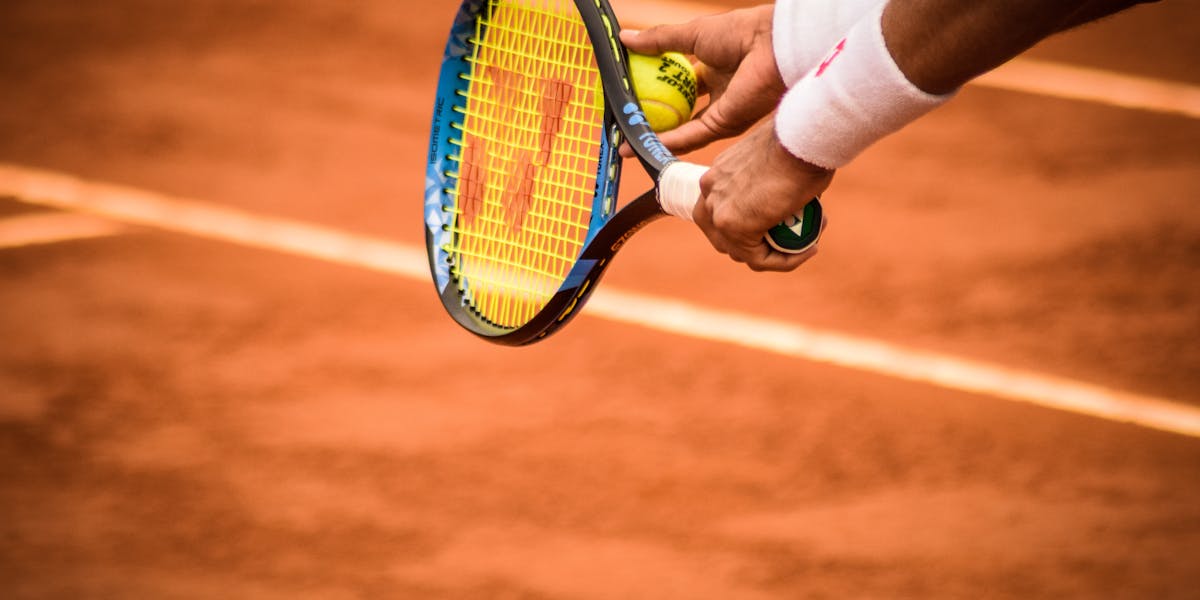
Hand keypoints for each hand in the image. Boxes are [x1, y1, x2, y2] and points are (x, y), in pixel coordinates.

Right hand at [619, 5, 785, 155]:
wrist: (771, 46)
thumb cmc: (739, 32)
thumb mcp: (691, 34)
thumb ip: (658, 41)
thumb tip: (624, 39)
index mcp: (712, 68)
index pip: (677, 84)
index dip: (653, 89)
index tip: (629, 94)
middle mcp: (717, 93)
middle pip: (679, 111)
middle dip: (652, 119)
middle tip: (625, 123)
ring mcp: (721, 111)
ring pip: (682, 129)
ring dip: (655, 136)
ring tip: (626, 142)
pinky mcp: (724, 125)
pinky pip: (691, 136)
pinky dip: (667, 141)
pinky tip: (644, 142)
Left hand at [694, 119, 833, 271]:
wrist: (801, 137)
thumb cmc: (800, 141)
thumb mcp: (778, 160)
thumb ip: (771, 182)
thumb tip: (787, 199)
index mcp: (717, 174)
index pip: (722, 212)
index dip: (749, 226)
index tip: (782, 225)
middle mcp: (710, 192)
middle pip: (724, 237)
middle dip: (757, 245)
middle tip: (791, 240)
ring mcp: (718, 210)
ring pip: (742, 252)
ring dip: (775, 254)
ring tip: (807, 243)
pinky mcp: (733, 226)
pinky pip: (759, 259)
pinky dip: (784, 261)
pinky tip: (809, 249)